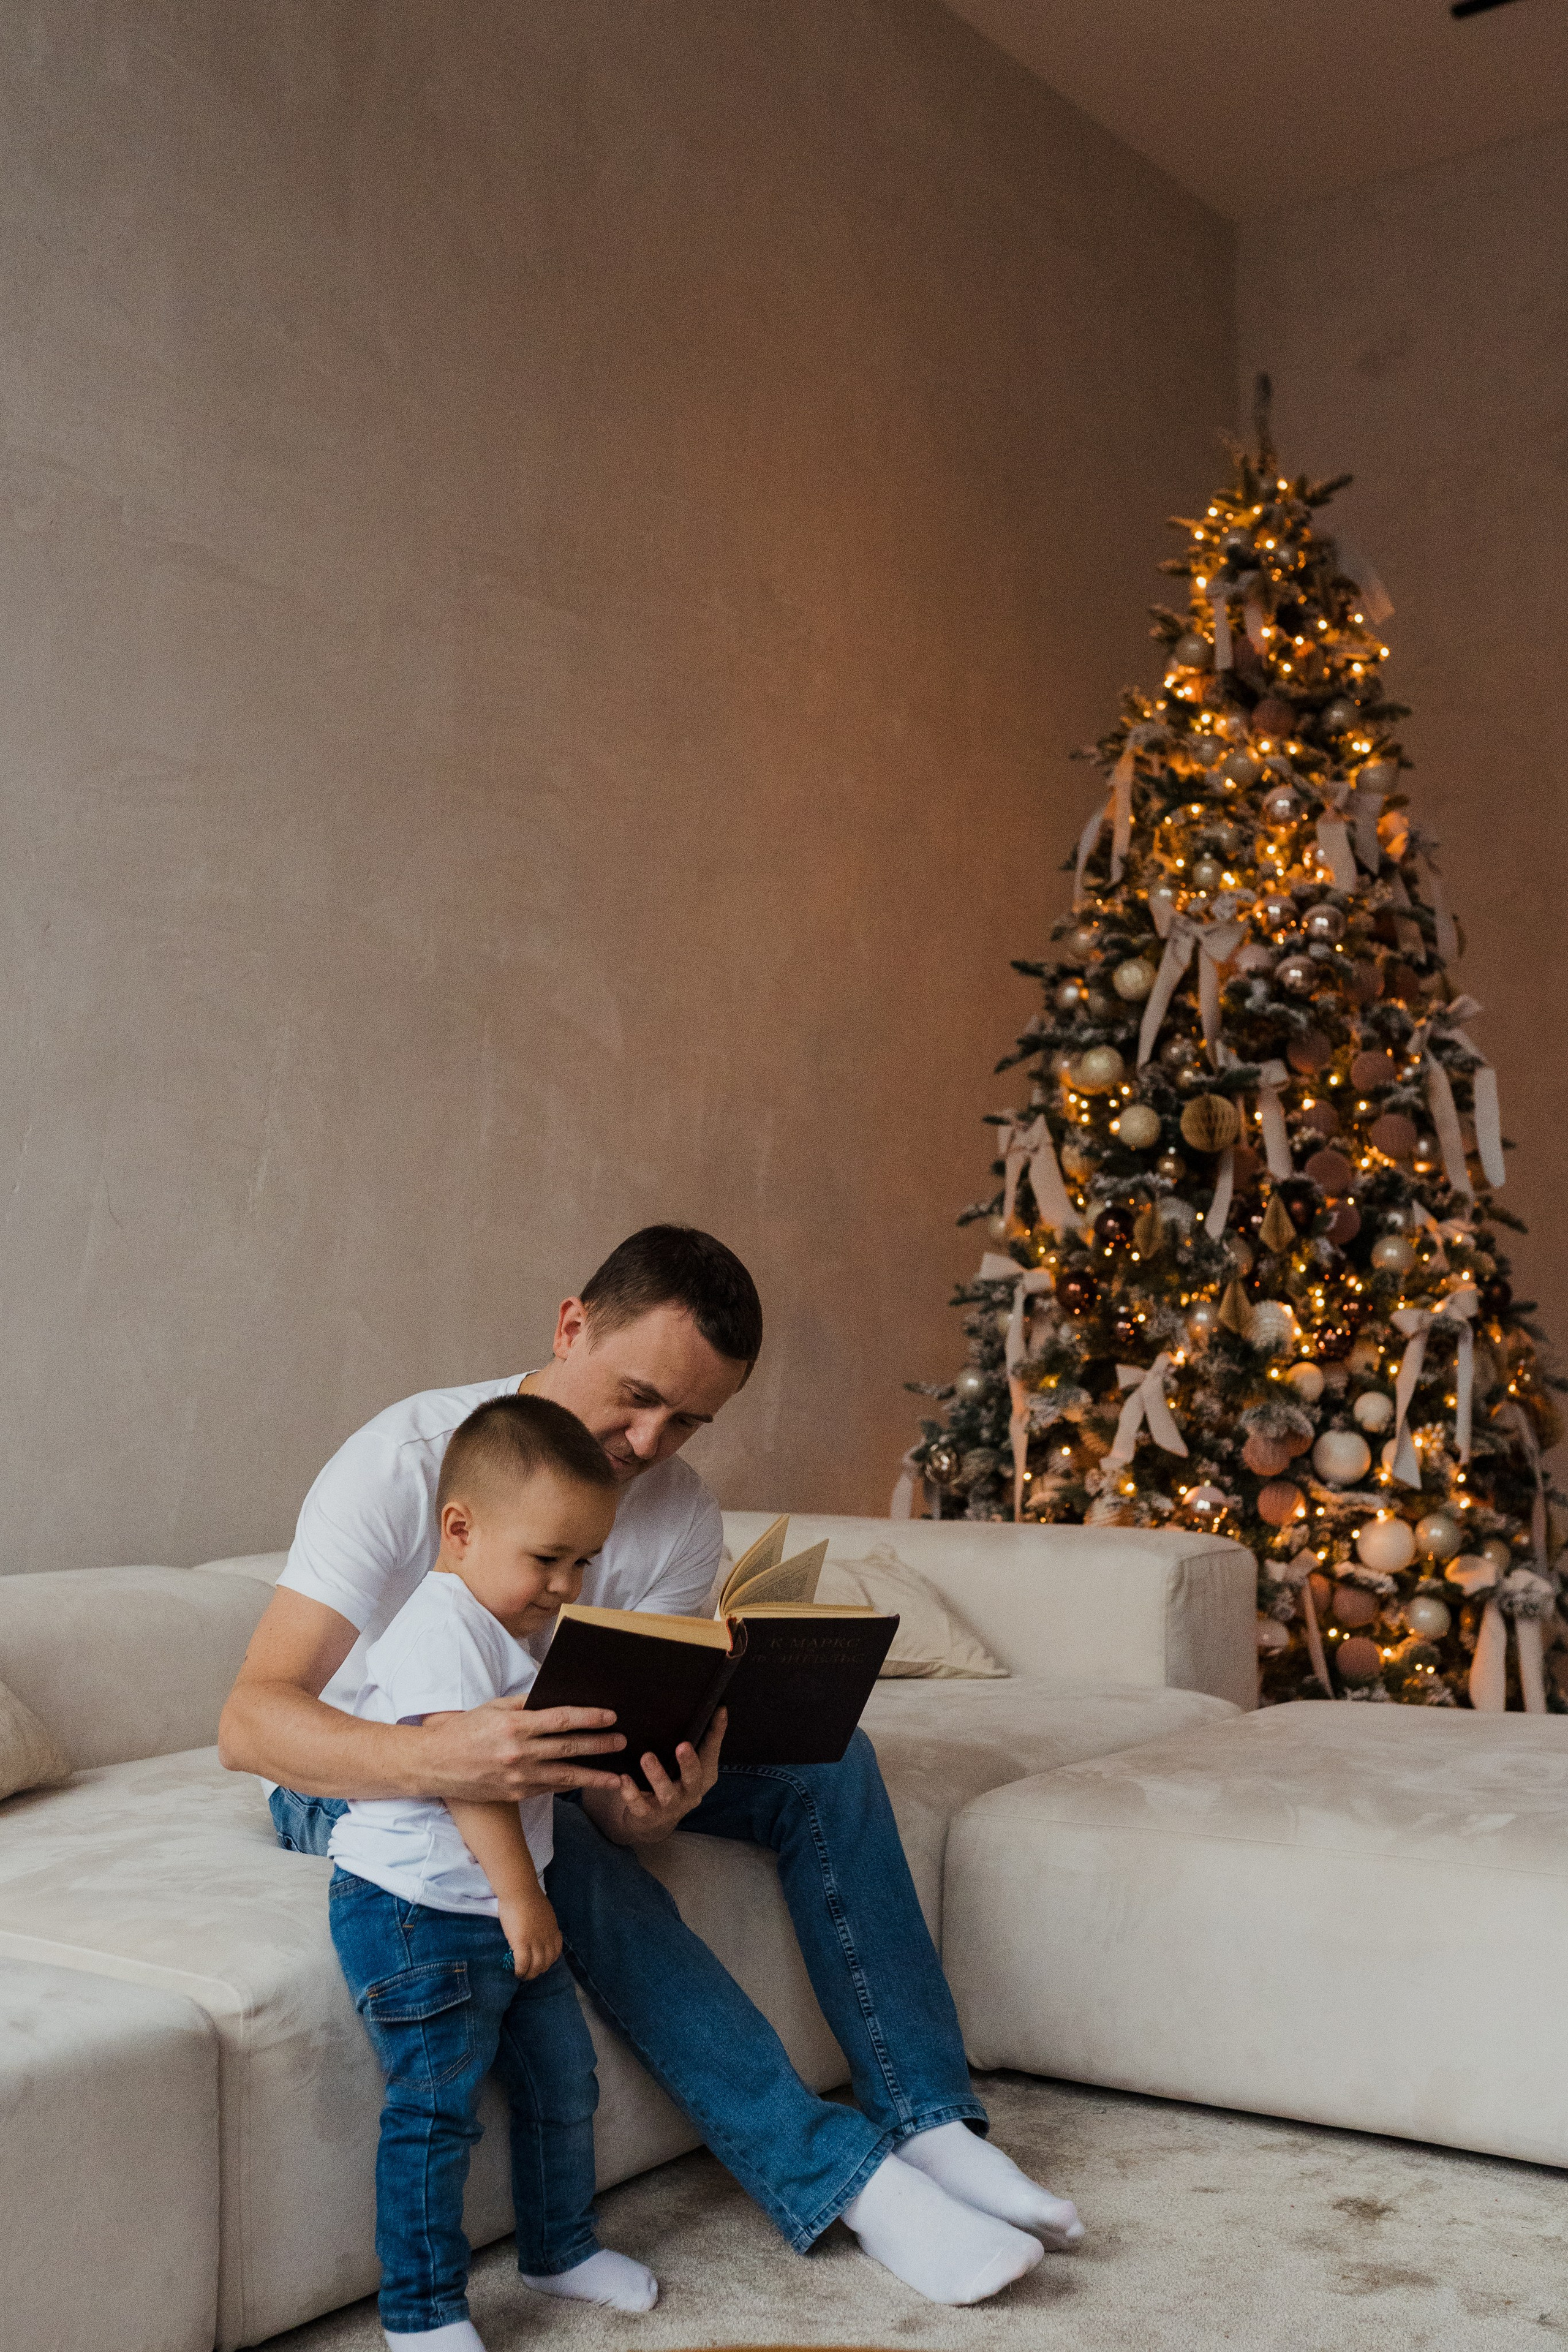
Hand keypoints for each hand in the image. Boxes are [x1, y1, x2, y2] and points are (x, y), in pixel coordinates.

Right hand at [416, 1698, 625, 1804]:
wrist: (435, 1764)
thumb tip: (554, 1697)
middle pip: (569, 1748)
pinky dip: (569, 1785)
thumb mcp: (493, 1708)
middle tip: (622, 1742)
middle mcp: (519, 1752)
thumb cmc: (464, 1730)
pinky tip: (586, 1783)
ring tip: (617, 1776)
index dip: (588, 1718)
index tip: (610, 1716)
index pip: (561, 1719)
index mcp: (514, 1725)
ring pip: (565, 1775)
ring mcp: (518, 1777)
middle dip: (599, 1745)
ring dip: (594, 1775)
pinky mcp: (515, 1794)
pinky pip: (549, 1788)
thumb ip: (525, 1704)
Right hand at [499, 1889, 562, 1980]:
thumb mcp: (543, 1910)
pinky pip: (523, 1964)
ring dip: (529, 1974)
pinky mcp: (522, 1943)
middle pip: (547, 1962)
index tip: (541, 1963)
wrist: (519, 1890)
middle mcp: (547, 1938)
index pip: (556, 1951)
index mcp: (552, 1929)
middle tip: (529, 1973)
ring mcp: (535, 1941)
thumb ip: (543, 1922)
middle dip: (539, 1970)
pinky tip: (516, 1973)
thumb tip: (538, 1927)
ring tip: (522, 1976)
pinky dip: (520, 1971)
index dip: (549, 1960)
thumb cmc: (527, 1896)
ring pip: (536, 1966)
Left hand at [585, 1708, 726, 1846]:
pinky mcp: (648, 1815)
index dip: (716, 1732)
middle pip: (693, 1778)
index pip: (712, 1752)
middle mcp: (690, 1792)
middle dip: (688, 1763)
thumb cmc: (677, 1783)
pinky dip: (631, 1793)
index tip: (719, 1710)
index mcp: (703, 1776)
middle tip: (682, 1746)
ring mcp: (669, 1806)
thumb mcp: (693, 1764)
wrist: (654, 1823)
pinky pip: (640, 1806)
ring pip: (666, 1793)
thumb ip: (706, 1739)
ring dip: (657, 1775)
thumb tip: (720, 1708)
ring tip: (646, 1757)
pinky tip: (623, 1778)